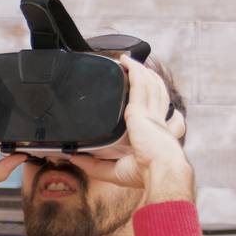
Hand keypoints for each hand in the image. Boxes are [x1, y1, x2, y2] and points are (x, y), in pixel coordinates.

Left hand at [68, 54, 189, 197]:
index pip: (160, 114)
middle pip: (156, 93)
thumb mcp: (115, 171)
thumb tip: (75, 158)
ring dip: (139, 71)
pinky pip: (139, 83)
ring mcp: (152, 113)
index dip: (157, 105)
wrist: (160, 171)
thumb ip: (94, 166)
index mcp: (155, 135)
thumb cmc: (146, 173)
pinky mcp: (142, 109)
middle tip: (139, 72)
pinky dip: (133, 71)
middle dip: (149, 80)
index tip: (150, 101)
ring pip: (149, 84)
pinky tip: (126, 62)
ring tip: (129, 62)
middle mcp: (157, 121)